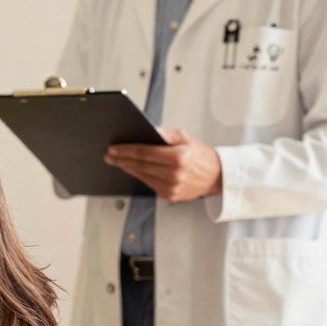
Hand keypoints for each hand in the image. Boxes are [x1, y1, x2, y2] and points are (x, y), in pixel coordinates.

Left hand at [104, 128, 222, 202]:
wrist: (218, 177)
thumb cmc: (201, 156)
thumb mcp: (185, 138)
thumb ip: (165, 134)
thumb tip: (148, 130)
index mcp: (179, 158)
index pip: (144, 153)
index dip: (125, 150)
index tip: (113, 148)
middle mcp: (175, 174)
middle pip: (140, 165)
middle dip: (121, 159)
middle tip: (109, 155)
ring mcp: (172, 187)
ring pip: (141, 176)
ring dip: (126, 168)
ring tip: (116, 161)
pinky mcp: (169, 196)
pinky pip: (148, 184)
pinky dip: (138, 176)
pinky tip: (131, 169)